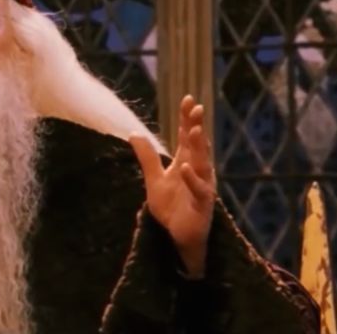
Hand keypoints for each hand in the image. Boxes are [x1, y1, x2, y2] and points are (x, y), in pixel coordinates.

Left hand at [129, 95, 216, 276]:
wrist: (176, 236)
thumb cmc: (170, 207)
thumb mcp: (154, 178)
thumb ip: (147, 157)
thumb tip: (133, 133)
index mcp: (186, 162)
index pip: (187, 137)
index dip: (187, 119)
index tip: (188, 100)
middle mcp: (197, 171)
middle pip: (197, 145)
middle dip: (197, 126)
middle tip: (197, 108)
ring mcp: (202, 186)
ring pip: (203, 164)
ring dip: (200, 147)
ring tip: (195, 130)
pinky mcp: (203, 204)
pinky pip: (200, 189)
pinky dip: (193, 178)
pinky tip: (185, 167)